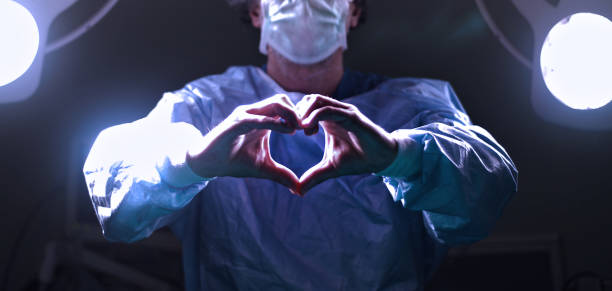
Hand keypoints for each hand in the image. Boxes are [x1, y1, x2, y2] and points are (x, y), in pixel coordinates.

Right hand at [186, 94, 300, 192]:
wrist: (207, 163)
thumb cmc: (234, 162)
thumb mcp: (263, 169)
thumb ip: (281, 175)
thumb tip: (299, 190)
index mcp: (263, 120)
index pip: (286, 108)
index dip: (301, 116)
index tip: (312, 132)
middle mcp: (255, 113)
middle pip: (282, 100)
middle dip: (298, 112)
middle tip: (308, 130)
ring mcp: (245, 115)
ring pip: (273, 103)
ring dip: (289, 114)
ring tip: (298, 130)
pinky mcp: (236, 122)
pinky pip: (258, 117)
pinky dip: (274, 122)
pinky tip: (288, 131)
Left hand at [296, 94, 397, 194]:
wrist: (381, 159)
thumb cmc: (358, 159)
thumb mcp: (331, 168)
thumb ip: (314, 176)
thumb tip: (297, 191)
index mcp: (328, 120)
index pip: (306, 107)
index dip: (294, 118)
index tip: (290, 132)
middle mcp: (335, 112)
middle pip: (308, 99)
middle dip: (296, 112)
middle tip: (292, 129)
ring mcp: (343, 112)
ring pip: (317, 100)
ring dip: (304, 112)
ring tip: (299, 128)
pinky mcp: (352, 116)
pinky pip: (329, 109)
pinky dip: (315, 116)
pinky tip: (308, 129)